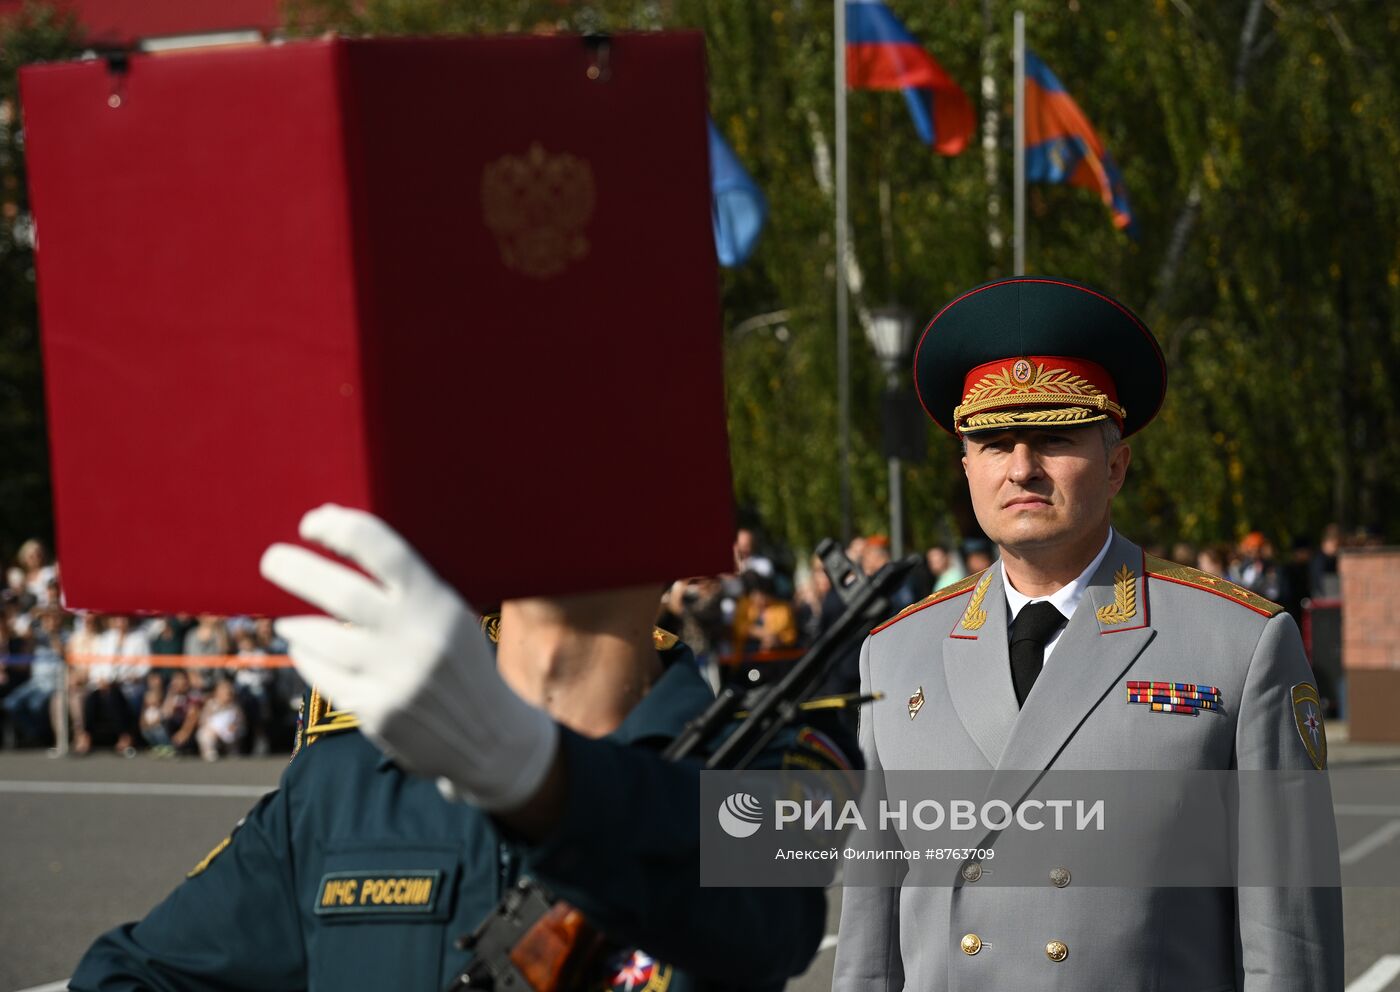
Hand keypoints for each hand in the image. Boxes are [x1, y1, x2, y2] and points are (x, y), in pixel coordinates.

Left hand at [260, 504, 557, 810]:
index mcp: (437, 602)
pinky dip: (308, 657)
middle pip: (339, 592)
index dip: (339, 528)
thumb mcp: (449, 615)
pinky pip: (321, 674)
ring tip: (291, 619)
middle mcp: (415, 638)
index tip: (312, 522)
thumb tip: (336, 537)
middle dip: (294, 568)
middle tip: (271, 559)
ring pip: (317, 637)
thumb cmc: (460, 662)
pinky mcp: (374, 713)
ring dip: (296, 623)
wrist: (490, 738)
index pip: (382, 551)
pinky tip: (309, 651)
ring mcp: (393, 679)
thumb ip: (404, 586)